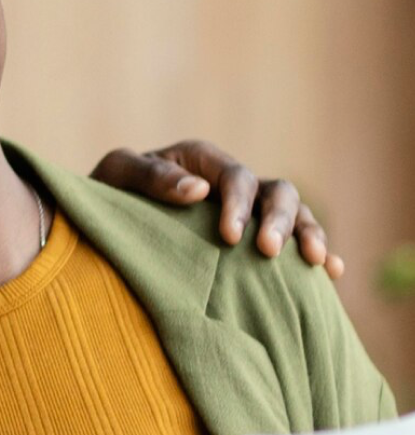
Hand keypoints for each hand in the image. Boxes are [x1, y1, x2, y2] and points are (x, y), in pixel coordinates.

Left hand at [91, 138, 342, 277]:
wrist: (103, 220)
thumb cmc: (108, 193)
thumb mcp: (117, 175)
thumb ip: (151, 177)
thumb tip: (198, 190)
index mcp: (201, 160)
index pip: (235, 177)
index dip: (238, 204)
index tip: (230, 238)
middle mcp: (230, 182)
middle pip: (275, 192)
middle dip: (278, 220)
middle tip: (267, 252)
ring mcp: (246, 210)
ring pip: (294, 213)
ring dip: (308, 234)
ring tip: (317, 263)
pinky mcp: (251, 238)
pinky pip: (293, 241)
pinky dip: (315, 252)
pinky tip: (330, 274)